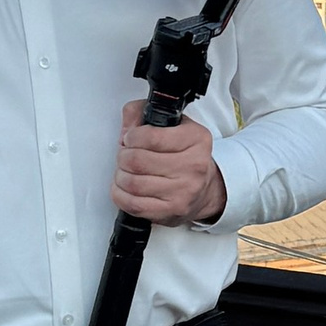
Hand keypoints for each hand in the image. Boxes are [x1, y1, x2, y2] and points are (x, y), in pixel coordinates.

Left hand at [111, 101, 227, 228]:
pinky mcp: (172, 211)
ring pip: (132, 183)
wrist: (204, 191)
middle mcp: (194, 165)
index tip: (131, 139)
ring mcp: (184, 191)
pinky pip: (133, 204)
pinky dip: (121, 195)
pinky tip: (125, 189)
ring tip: (126, 172)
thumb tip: (129, 115)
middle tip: (126, 156)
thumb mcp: (173, 127)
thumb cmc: (185, 158)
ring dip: (121, 176)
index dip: (132, 137)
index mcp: (196, 139)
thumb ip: (144, 114)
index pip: (150, 136)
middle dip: (123, 157)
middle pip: (137, 160)